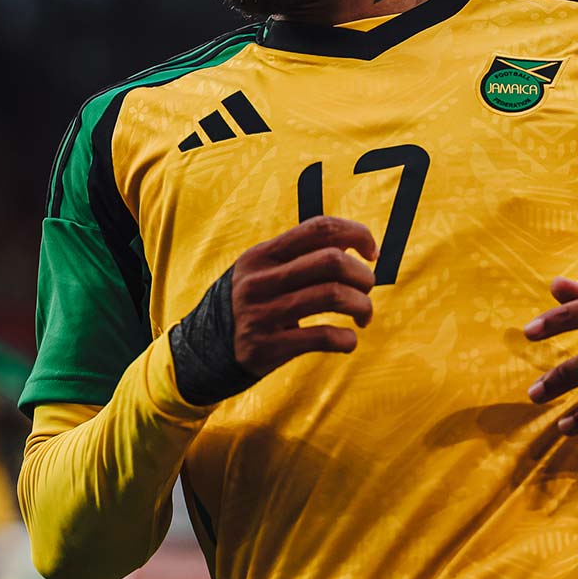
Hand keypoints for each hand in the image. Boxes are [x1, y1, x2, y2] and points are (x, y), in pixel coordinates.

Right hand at [231, 215, 378, 376]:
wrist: (206, 349)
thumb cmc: (252, 304)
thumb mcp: (262, 271)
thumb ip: (300, 256)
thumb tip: (354, 245)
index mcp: (262, 254)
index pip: (318, 228)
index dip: (356, 234)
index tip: (371, 252)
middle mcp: (260, 280)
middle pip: (331, 260)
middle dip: (362, 275)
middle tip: (365, 289)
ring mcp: (262, 314)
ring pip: (332, 295)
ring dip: (362, 305)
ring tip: (363, 315)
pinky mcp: (268, 347)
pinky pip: (323, 337)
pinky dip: (347, 339)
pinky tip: (348, 340)